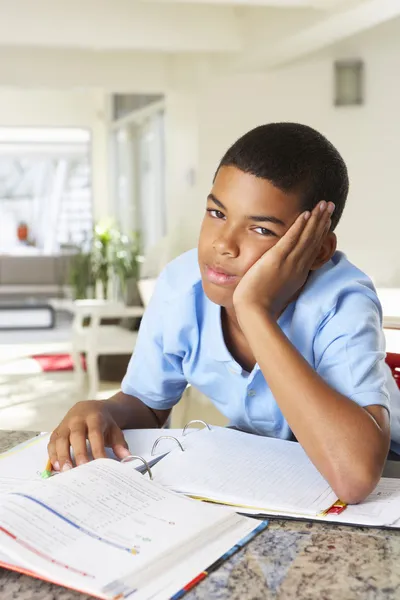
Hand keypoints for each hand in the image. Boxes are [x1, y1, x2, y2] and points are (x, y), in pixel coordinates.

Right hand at [48, 400, 129, 471]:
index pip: (95, 434)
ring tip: (65, 471)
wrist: (89, 408)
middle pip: (76, 435)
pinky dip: (52, 454)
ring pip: (61, 439)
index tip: (101, 464)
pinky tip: (56, 466)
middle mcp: (77, 419)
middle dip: (78, 453)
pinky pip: (52, 442)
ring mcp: (65, 424)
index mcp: (94, 417)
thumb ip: (120, 443)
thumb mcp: (114, 429)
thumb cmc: (102, 421)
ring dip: (62, 455)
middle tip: (81, 469)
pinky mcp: (57, 430)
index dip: (97, 449)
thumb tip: (126, 458)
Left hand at [233, 201, 334, 317]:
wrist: (255, 313)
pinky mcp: (277, 259)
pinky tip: (305, 214)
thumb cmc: (261, 307)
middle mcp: (298, 267)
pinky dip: (299, 226)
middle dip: (322, 221)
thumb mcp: (278, 293)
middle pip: (314, 240)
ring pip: (307, 237)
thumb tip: (279, 280)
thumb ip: (281, 283)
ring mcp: (289, 263)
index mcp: (298, 275)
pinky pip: (291, 239)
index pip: (312, 250)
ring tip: (323, 204)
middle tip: (330, 206)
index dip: (320, 234)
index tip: (326, 222)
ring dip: (316, 219)